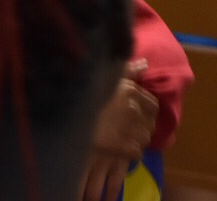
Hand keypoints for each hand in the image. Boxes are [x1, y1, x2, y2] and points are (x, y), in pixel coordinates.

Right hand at [81, 60, 158, 200]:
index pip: (153, 106)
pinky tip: (121, 151)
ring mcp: (127, 127)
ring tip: (124, 141)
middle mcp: (133, 107)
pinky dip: (131, 153)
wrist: (63, 119)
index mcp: (130, 90)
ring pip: (145, 139)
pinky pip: (137, 152)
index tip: (138, 119)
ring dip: (136, 141)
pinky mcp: (119, 145)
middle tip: (129, 132)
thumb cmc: (82, 95)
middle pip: (150, 124)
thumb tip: (145, 64)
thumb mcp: (106, 77)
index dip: (147, 114)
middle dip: (142, 129)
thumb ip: (127, 71)